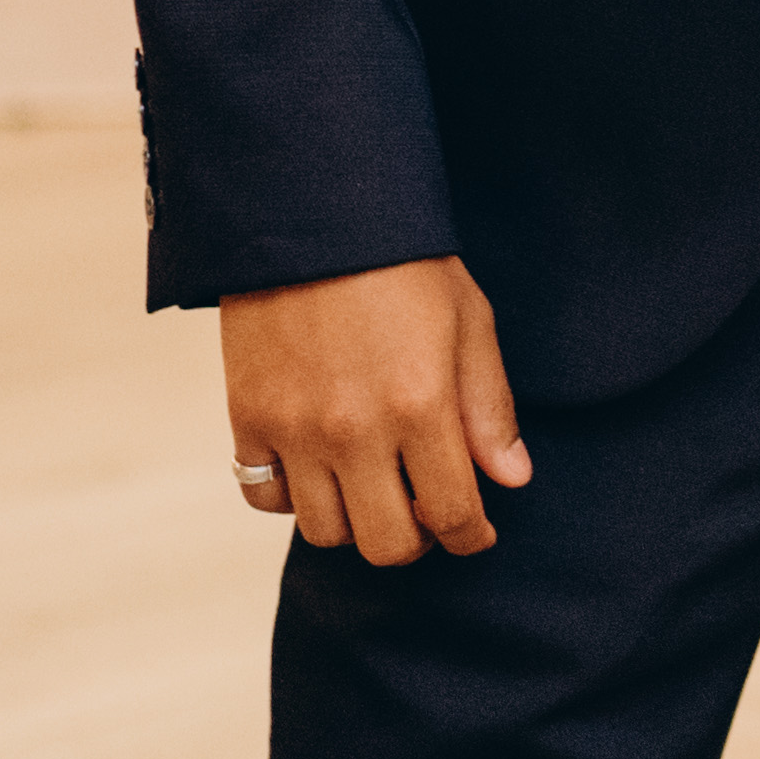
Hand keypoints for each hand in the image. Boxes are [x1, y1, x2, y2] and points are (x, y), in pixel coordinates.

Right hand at [223, 255, 528, 564]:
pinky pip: (263, 496)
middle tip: (429, 515)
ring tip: (377, 489)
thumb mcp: (469, 322)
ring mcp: (295, 430)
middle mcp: (355, 431)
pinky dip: (293, 498)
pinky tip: (320, 468)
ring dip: (357, 522)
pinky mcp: (247, 419)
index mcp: (421, 405)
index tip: (477, 535)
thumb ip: (488, 408)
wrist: (313, 215)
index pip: (452, 513)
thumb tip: (512, 480)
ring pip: (325, 532)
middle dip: (419, 541)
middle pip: (386, 544)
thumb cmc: (404, 264)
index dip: (471, 536)